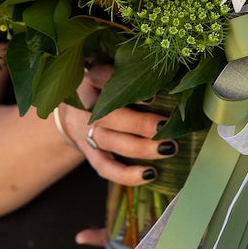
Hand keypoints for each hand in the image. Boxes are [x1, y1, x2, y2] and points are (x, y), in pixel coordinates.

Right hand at [59, 71, 176, 187]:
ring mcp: (83, 130)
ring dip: (140, 148)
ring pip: (108, 141)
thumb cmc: (104, 85)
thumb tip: (174, 82)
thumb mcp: (112, 73)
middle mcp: (82, 104)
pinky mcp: (87, 151)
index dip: (121, 86)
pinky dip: (127, 174)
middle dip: (138, 123)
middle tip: (165, 127)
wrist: (73, 109)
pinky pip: (104, 167)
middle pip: (107, 115)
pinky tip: (151, 174)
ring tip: (168, 148)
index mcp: (89, 78)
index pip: (100, 77)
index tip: (151, 95)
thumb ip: (133, 75)